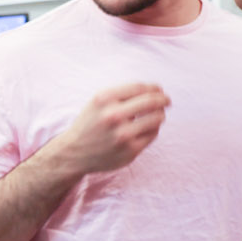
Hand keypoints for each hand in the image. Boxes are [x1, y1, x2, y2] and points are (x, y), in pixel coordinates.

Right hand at [48, 83, 168, 174]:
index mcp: (104, 99)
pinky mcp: (130, 150)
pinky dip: (152, 130)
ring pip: (157, 118)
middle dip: (164, 99)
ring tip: (157, 115)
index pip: (140, 87)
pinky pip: (152, 135)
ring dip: (161, 115)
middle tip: (167, 101)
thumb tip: (157, 90)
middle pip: (152, 101)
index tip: (159, 90)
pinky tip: (144, 130)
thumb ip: (123, 94)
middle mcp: (112, 116)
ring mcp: (122, 135)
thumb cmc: (91, 124)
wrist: (75, 153)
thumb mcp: (99, 102)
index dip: (154, 88)